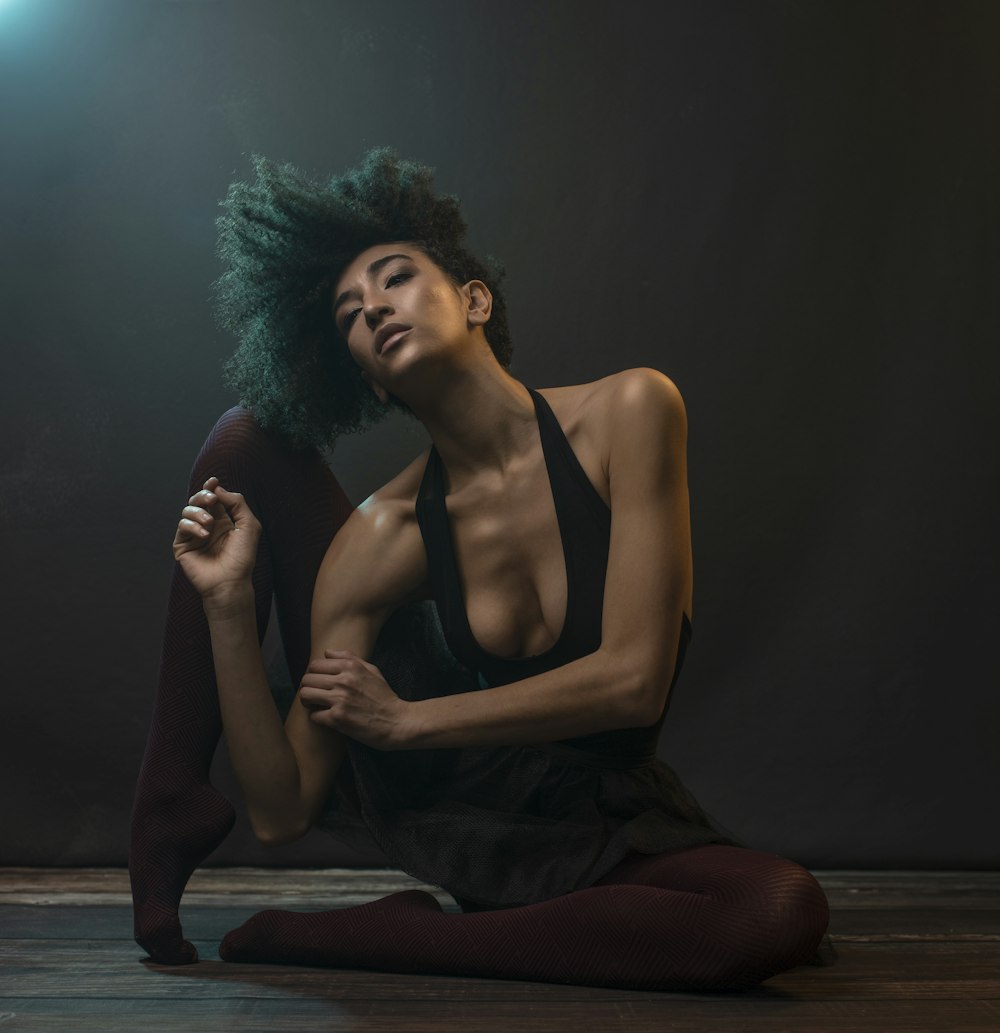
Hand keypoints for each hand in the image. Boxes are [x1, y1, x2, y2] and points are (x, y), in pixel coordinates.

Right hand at [172, 477, 261, 602]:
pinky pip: (182, 527)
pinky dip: (192, 526)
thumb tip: (219, 489)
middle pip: (198, 501)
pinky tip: (204, 534)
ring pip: (187, 511)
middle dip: (203, 495)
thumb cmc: (242, 557)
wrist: (231, 581)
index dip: (211, 487)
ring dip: (198, 512)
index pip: (213, 499)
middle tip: (212, 499)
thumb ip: (237, 504)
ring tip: (210, 523)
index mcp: (223, 521)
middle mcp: (207, 526)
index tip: (213, 481)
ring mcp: (193, 535)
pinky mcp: (182, 545)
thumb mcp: (249, 525)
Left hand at [299, 650, 413, 749]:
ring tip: (317, 706)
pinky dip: (318, 718)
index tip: (320, 683)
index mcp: (351, 667)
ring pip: (305, 695)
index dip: (314, 674)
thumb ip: (349, 658)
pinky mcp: (338, 718)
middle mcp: (343, 680)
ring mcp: (340, 699)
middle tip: (316, 696)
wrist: (397, 722)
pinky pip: (313, 716)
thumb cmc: (384, 696)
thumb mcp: (372, 670)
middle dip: (309, 688)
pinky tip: (327, 718)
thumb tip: (327, 652)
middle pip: (306, 679)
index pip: (315, 664)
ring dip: (308, 702)